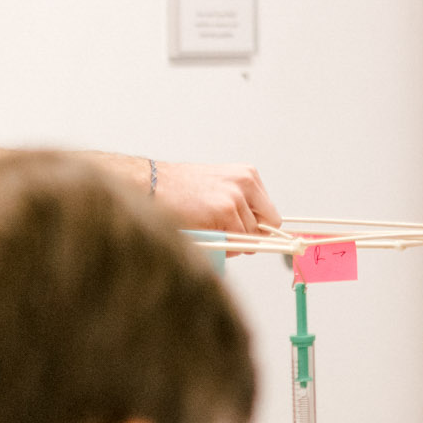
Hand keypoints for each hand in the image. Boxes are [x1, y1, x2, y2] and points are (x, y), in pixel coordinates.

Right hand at [151, 162, 279, 236]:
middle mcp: (246, 183)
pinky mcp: (224, 211)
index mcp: (248, 175)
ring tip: (211, 232)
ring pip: (250, 237)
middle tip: (229, 236)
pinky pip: (236, 242)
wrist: (152, 185)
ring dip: (234, 242)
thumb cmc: (180, 188)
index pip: (270, 212)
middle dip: (251, 236)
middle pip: (268, 226)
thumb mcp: (219, 186)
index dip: (258, 227)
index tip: (247, 234)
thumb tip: (259, 233)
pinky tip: (207, 234)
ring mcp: (236, 196)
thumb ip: (241, 205)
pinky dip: (224, 247)